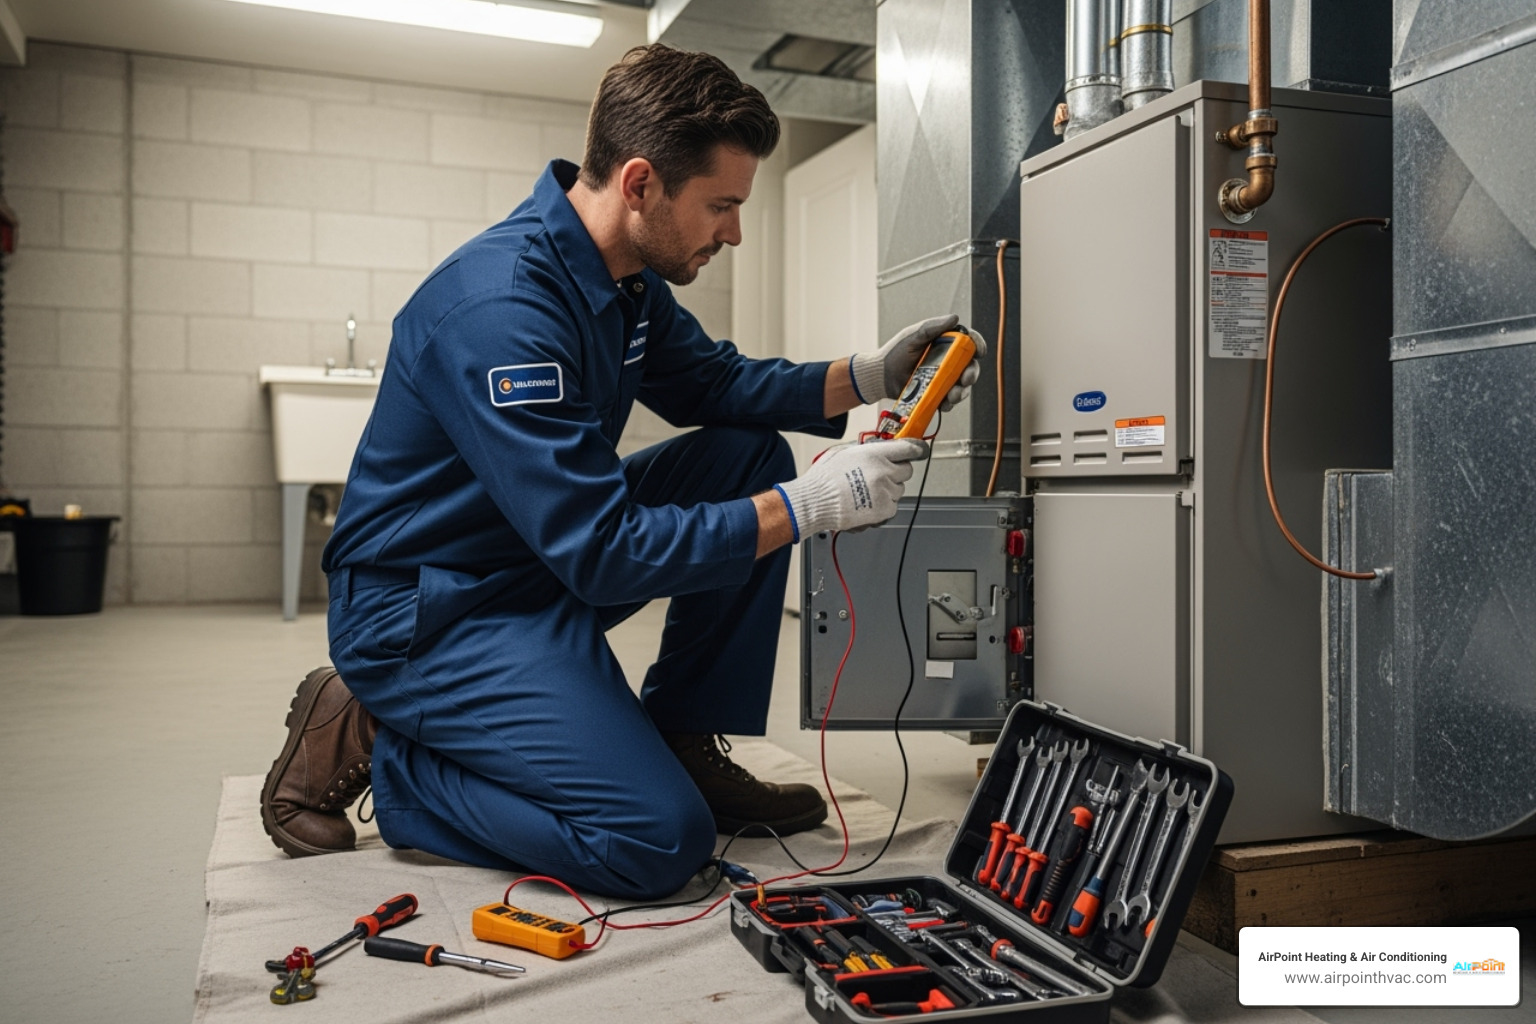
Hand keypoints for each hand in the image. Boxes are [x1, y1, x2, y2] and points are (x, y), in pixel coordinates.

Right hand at [774, 439, 928, 539]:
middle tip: (880, 476)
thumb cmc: (824, 479)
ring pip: (899, 490)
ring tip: (867, 492)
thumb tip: (877, 450)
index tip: (919, 450)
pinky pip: (893, 507)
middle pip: (906, 471)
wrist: (815, 502)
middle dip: (896, 473)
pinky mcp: (884, 510)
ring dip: (888, 491)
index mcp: (874, 454)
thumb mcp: (843, 452)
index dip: (914, 450)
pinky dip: (883, 507)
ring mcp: (885, 492)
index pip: (907, 449)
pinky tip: (867, 503)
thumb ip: (865, 450)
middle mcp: (883, 472)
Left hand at [849, 316, 987, 410]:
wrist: (880, 376)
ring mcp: (943, 379)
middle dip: (972, 374)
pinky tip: (943, 403)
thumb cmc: (895, 352)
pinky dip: (948, 403)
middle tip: (966, 379)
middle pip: (970, 366)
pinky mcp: (936, 394)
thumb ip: (932, 327)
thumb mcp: (913, 336)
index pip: (968, 342)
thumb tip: (954, 318)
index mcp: (945, 344)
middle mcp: (947, 361)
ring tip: (952, 395)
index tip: (980, 351)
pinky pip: (948, 400)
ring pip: (962, 386)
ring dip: (962, 392)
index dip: (978, 345)